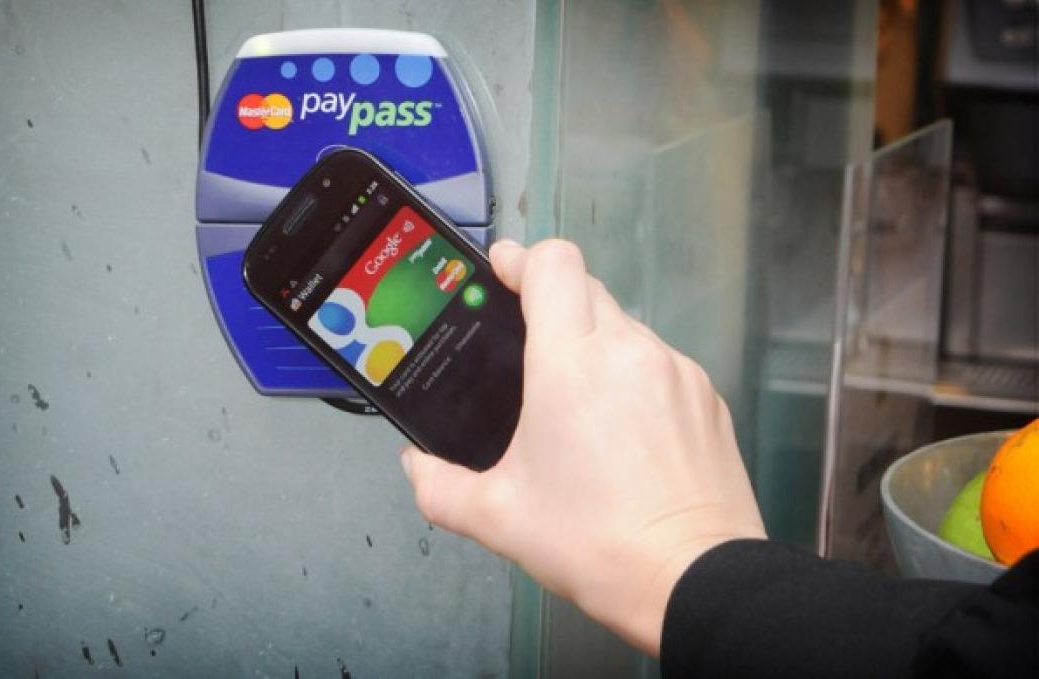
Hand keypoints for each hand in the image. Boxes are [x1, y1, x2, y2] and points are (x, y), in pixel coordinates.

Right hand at [400, 239, 764, 656]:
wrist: (694, 580)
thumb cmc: (596, 544)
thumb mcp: (498, 518)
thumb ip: (439, 486)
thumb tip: (417, 466)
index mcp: (571, 365)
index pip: (552, 263)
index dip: (521, 258)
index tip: (502, 272)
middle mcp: (629, 351)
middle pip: (586, 286)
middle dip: (552, 303)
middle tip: (527, 346)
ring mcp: (676, 371)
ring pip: (626, 326)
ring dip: (595, 344)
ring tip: (577, 404)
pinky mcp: (707, 397)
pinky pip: (661, 364)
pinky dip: (635, 379)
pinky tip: (624, 433)